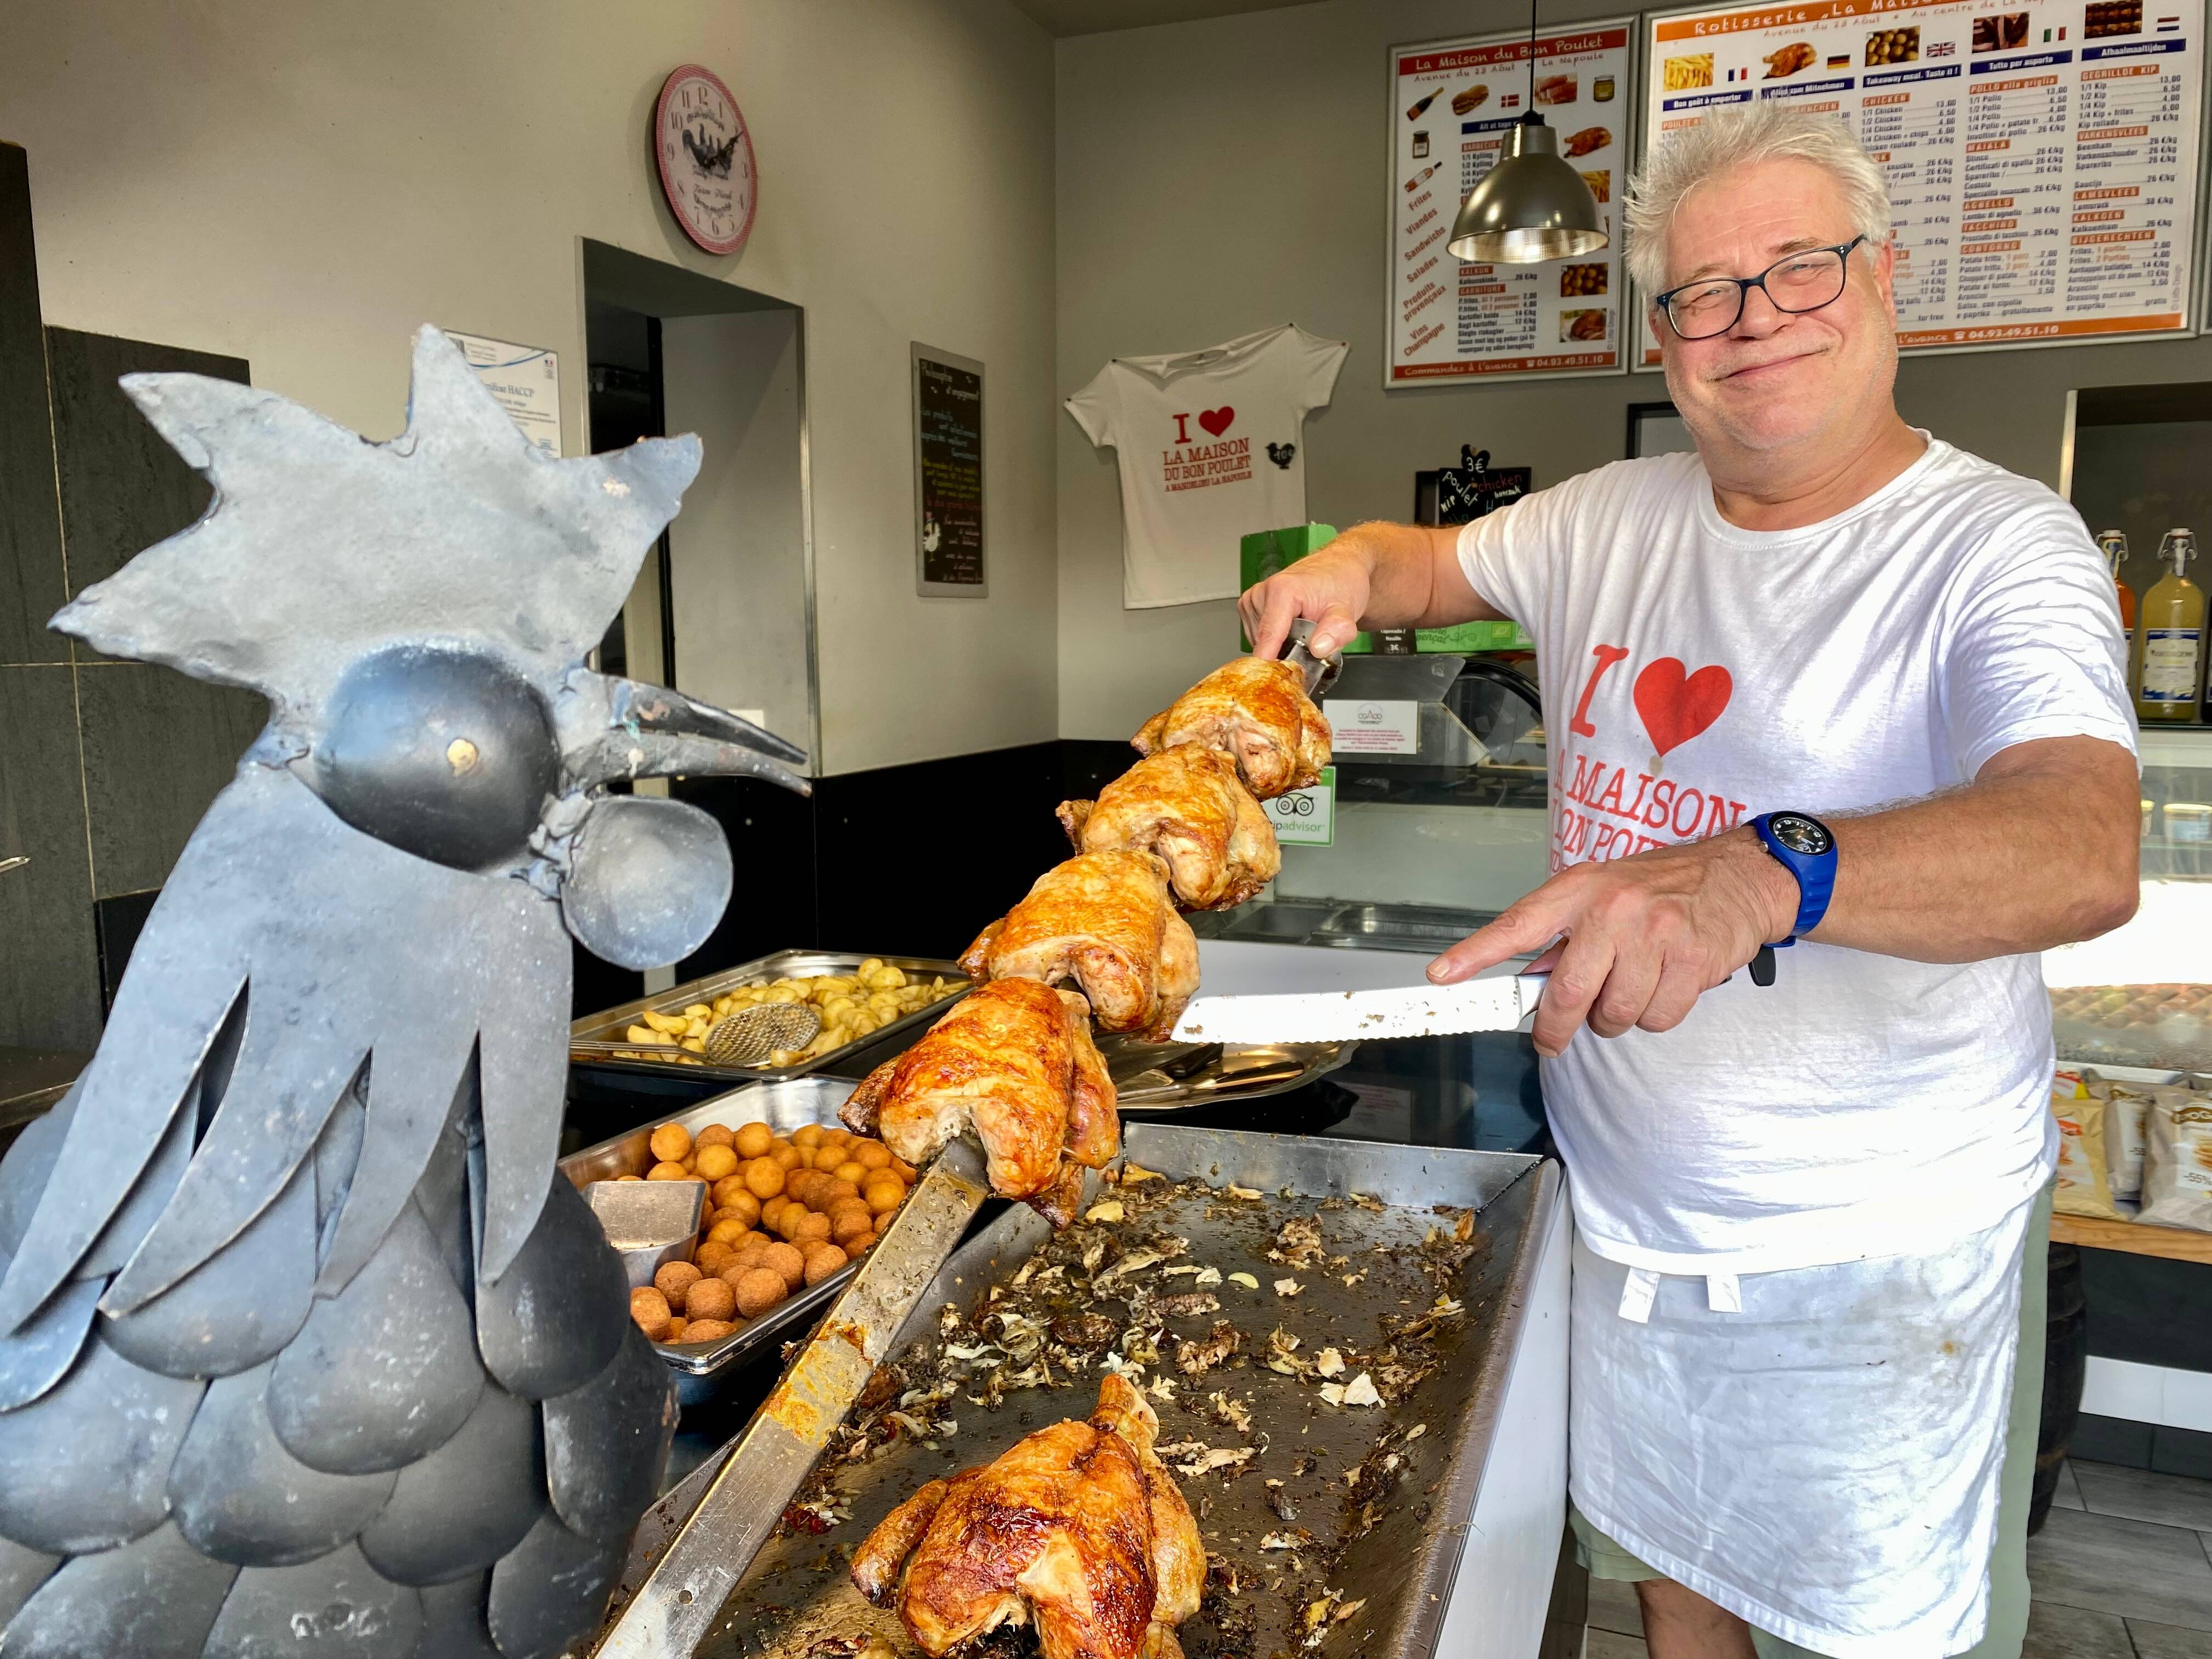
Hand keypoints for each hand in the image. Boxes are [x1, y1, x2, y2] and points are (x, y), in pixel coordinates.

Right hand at [1238, 540, 1373, 659]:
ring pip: (1258, 642)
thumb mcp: (1348, 609)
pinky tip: (1289, 629)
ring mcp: (1253, 599)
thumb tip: (1319, 648)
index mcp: (1281, 591)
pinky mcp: (1250, 605)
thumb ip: (1338, 630)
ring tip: (1300, 632)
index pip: (1268, 638)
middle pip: (1263, 643)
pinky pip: (1256, 635)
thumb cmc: (1340, 584)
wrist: (1337, 569)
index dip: (1270, 664)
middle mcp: (1261, 592)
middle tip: (1308, 645)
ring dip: (1278, 645)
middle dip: (1283, 653)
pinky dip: (1272, 639)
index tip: (1272, 684)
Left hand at [1426, 829, 1798, 1056]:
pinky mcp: (1691, 960)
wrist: (1737, 875)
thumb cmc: (1660, 888)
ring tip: (1632, 985)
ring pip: (1614, 1014)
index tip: (1441, 976)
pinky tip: (1666, 985)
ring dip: (1616, 1017)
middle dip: (1556, 1028)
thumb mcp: (1601, 893)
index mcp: (1578, 890)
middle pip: (1567, 994)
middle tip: (1553, 1038)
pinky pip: (1657, 1018)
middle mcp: (1612, 909)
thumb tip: (1527, 985)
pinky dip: (1657, 1015)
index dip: (1475, 953)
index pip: (1517, 925)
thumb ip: (1563, 936)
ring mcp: (1654, 933)